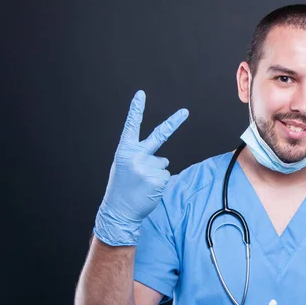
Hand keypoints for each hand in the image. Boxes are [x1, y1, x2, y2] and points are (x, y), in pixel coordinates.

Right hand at [93, 90, 188, 245]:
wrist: (119, 210)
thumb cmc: (122, 187)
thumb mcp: (125, 167)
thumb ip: (142, 157)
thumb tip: (164, 159)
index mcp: (124, 150)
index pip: (131, 125)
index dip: (136, 110)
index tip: (141, 94)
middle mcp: (136, 155)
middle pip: (159, 135)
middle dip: (174, 122)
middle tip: (186, 111)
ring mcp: (148, 167)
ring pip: (163, 164)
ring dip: (156, 173)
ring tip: (142, 184)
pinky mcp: (158, 178)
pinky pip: (166, 175)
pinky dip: (160, 182)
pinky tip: (149, 189)